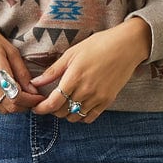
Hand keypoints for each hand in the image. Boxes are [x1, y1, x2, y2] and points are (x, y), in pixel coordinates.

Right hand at [0, 30, 44, 113]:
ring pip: (0, 109)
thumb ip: (22, 73)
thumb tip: (33, 91)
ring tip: (21, 95)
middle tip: (32, 98)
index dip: (31, 100)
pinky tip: (6, 93)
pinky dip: (1, 103)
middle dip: (24, 105)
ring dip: (13, 106)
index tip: (39, 97)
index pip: (17, 96)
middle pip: (10, 107)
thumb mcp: (11, 52)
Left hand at [30, 18, 150, 122]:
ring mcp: (98, 97)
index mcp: (74, 77)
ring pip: (75, 116)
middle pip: (62, 112)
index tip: (36, 108)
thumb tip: (35, 82)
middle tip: (50, 101)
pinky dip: (81, 116)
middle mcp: (85, 90)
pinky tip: (78, 106)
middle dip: (52, 109)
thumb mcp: (73, 53)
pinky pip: (90, 117)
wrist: (126, 46)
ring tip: (64, 103)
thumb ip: (54, 70)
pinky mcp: (108, 100)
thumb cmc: (99, 44)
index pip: (53, 102)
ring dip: (66, 113)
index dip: (41, 108)